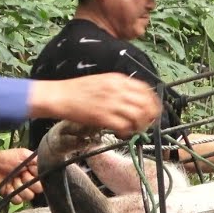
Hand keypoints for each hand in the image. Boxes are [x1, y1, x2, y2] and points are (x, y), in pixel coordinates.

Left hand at [0, 148, 41, 203]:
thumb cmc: (6, 158)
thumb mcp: (23, 154)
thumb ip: (37, 159)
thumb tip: (50, 163)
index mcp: (34, 171)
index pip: (44, 179)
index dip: (37, 176)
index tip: (29, 170)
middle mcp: (30, 181)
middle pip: (38, 189)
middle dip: (28, 182)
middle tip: (20, 175)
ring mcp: (22, 190)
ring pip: (29, 196)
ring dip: (19, 188)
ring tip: (12, 180)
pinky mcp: (13, 196)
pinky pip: (19, 201)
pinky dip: (13, 194)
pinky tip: (8, 187)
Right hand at [28, 74, 160, 136]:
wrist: (60, 95)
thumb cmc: (78, 89)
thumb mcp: (103, 81)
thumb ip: (119, 87)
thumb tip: (133, 99)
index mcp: (118, 80)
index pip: (145, 90)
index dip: (153, 102)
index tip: (153, 110)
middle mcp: (118, 90)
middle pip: (146, 104)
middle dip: (150, 116)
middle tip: (147, 123)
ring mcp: (111, 104)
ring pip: (138, 116)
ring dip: (140, 125)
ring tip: (135, 129)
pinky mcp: (104, 117)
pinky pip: (124, 126)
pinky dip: (127, 131)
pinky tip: (123, 132)